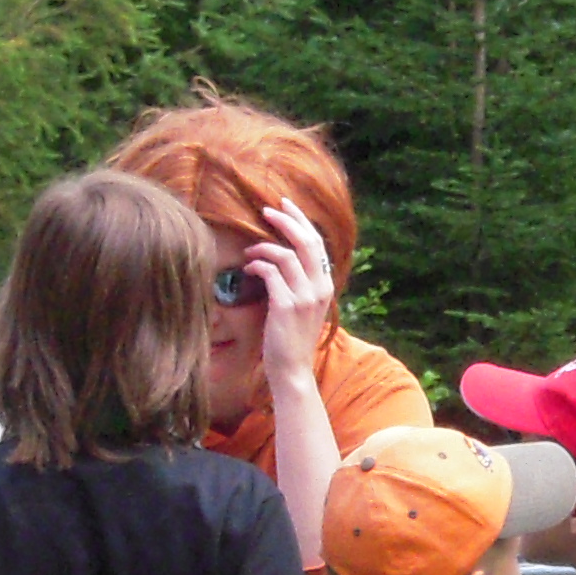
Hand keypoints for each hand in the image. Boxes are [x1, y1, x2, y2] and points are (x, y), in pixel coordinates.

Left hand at [251, 200, 337, 391]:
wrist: (292, 368)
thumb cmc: (292, 337)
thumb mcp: (305, 306)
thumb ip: (301, 281)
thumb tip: (285, 256)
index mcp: (326, 284)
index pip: (317, 243)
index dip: (301, 220)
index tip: (285, 205)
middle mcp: (319, 287)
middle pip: (306, 241)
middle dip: (286, 220)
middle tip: (267, 210)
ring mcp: (304, 297)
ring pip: (286, 255)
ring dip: (264, 247)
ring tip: (250, 251)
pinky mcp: (285, 306)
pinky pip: (271, 273)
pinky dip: (258, 265)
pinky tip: (249, 267)